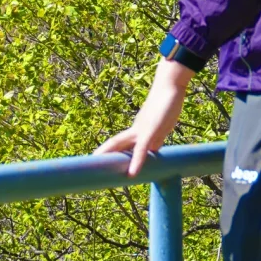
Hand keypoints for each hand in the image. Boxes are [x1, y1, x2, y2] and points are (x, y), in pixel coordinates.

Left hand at [97, 58, 194, 177]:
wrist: (170, 85)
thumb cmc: (167, 104)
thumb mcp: (162, 127)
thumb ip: (156, 139)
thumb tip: (152, 152)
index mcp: (137, 129)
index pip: (120, 142)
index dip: (110, 150)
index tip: (101, 159)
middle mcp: (135, 130)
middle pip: (114, 143)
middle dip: (103, 154)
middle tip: (91, 165)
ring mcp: (141, 131)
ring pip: (121, 146)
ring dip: (111, 158)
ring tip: (101, 172)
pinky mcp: (150, 132)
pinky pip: (141, 150)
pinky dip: (136, 162)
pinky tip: (132, 174)